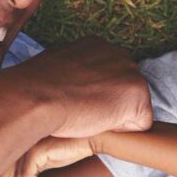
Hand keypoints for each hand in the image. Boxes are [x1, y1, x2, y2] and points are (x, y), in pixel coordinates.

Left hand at [0, 136, 95, 176]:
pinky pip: (27, 176)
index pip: (4, 168)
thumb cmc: (72, 151)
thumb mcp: (48, 164)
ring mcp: (28, 146)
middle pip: (4, 172)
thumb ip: (33, 172)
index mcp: (23, 146)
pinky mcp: (36, 151)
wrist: (90, 140)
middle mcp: (23, 145)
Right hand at [13, 36, 151, 138]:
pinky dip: (122, 130)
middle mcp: (118, 53)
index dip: (95, 98)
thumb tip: (69, 84)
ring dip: (114, 118)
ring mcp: (131, 72)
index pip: (110, 79)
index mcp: (98, 46)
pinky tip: (98, 122)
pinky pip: (141, 124)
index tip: (75, 101)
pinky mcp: (138, 95)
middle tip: (80, 110)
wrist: (34, 97)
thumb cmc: (35, 89)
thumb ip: (73, 72)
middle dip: (109, 106)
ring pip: (133, 108)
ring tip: (86, 114)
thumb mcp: (55, 68)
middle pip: (125, 93)